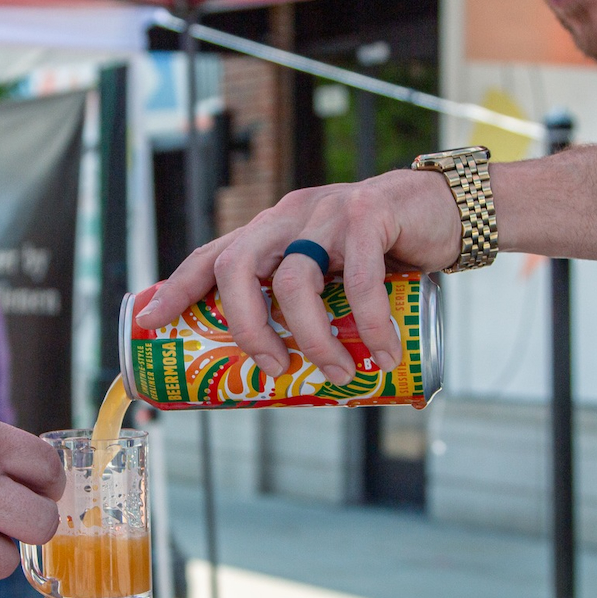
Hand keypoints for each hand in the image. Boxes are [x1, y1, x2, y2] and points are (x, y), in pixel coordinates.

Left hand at [135, 171, 461, 383]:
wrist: (446, 209)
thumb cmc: (384, 254)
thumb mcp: (335, 276)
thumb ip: (316, 310)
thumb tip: (303, 388)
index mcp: (272, 230)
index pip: (212, 254)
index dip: (176, 287)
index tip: (149, 320)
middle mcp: (289, 216)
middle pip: (238, 266)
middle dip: (245, 326)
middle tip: (272, 369)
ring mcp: (326, 211)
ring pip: (295, 279)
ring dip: (309, 336)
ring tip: (336, 372)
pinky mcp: (369, 214)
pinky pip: (358, 280)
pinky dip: (369, 325)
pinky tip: (381, 355)